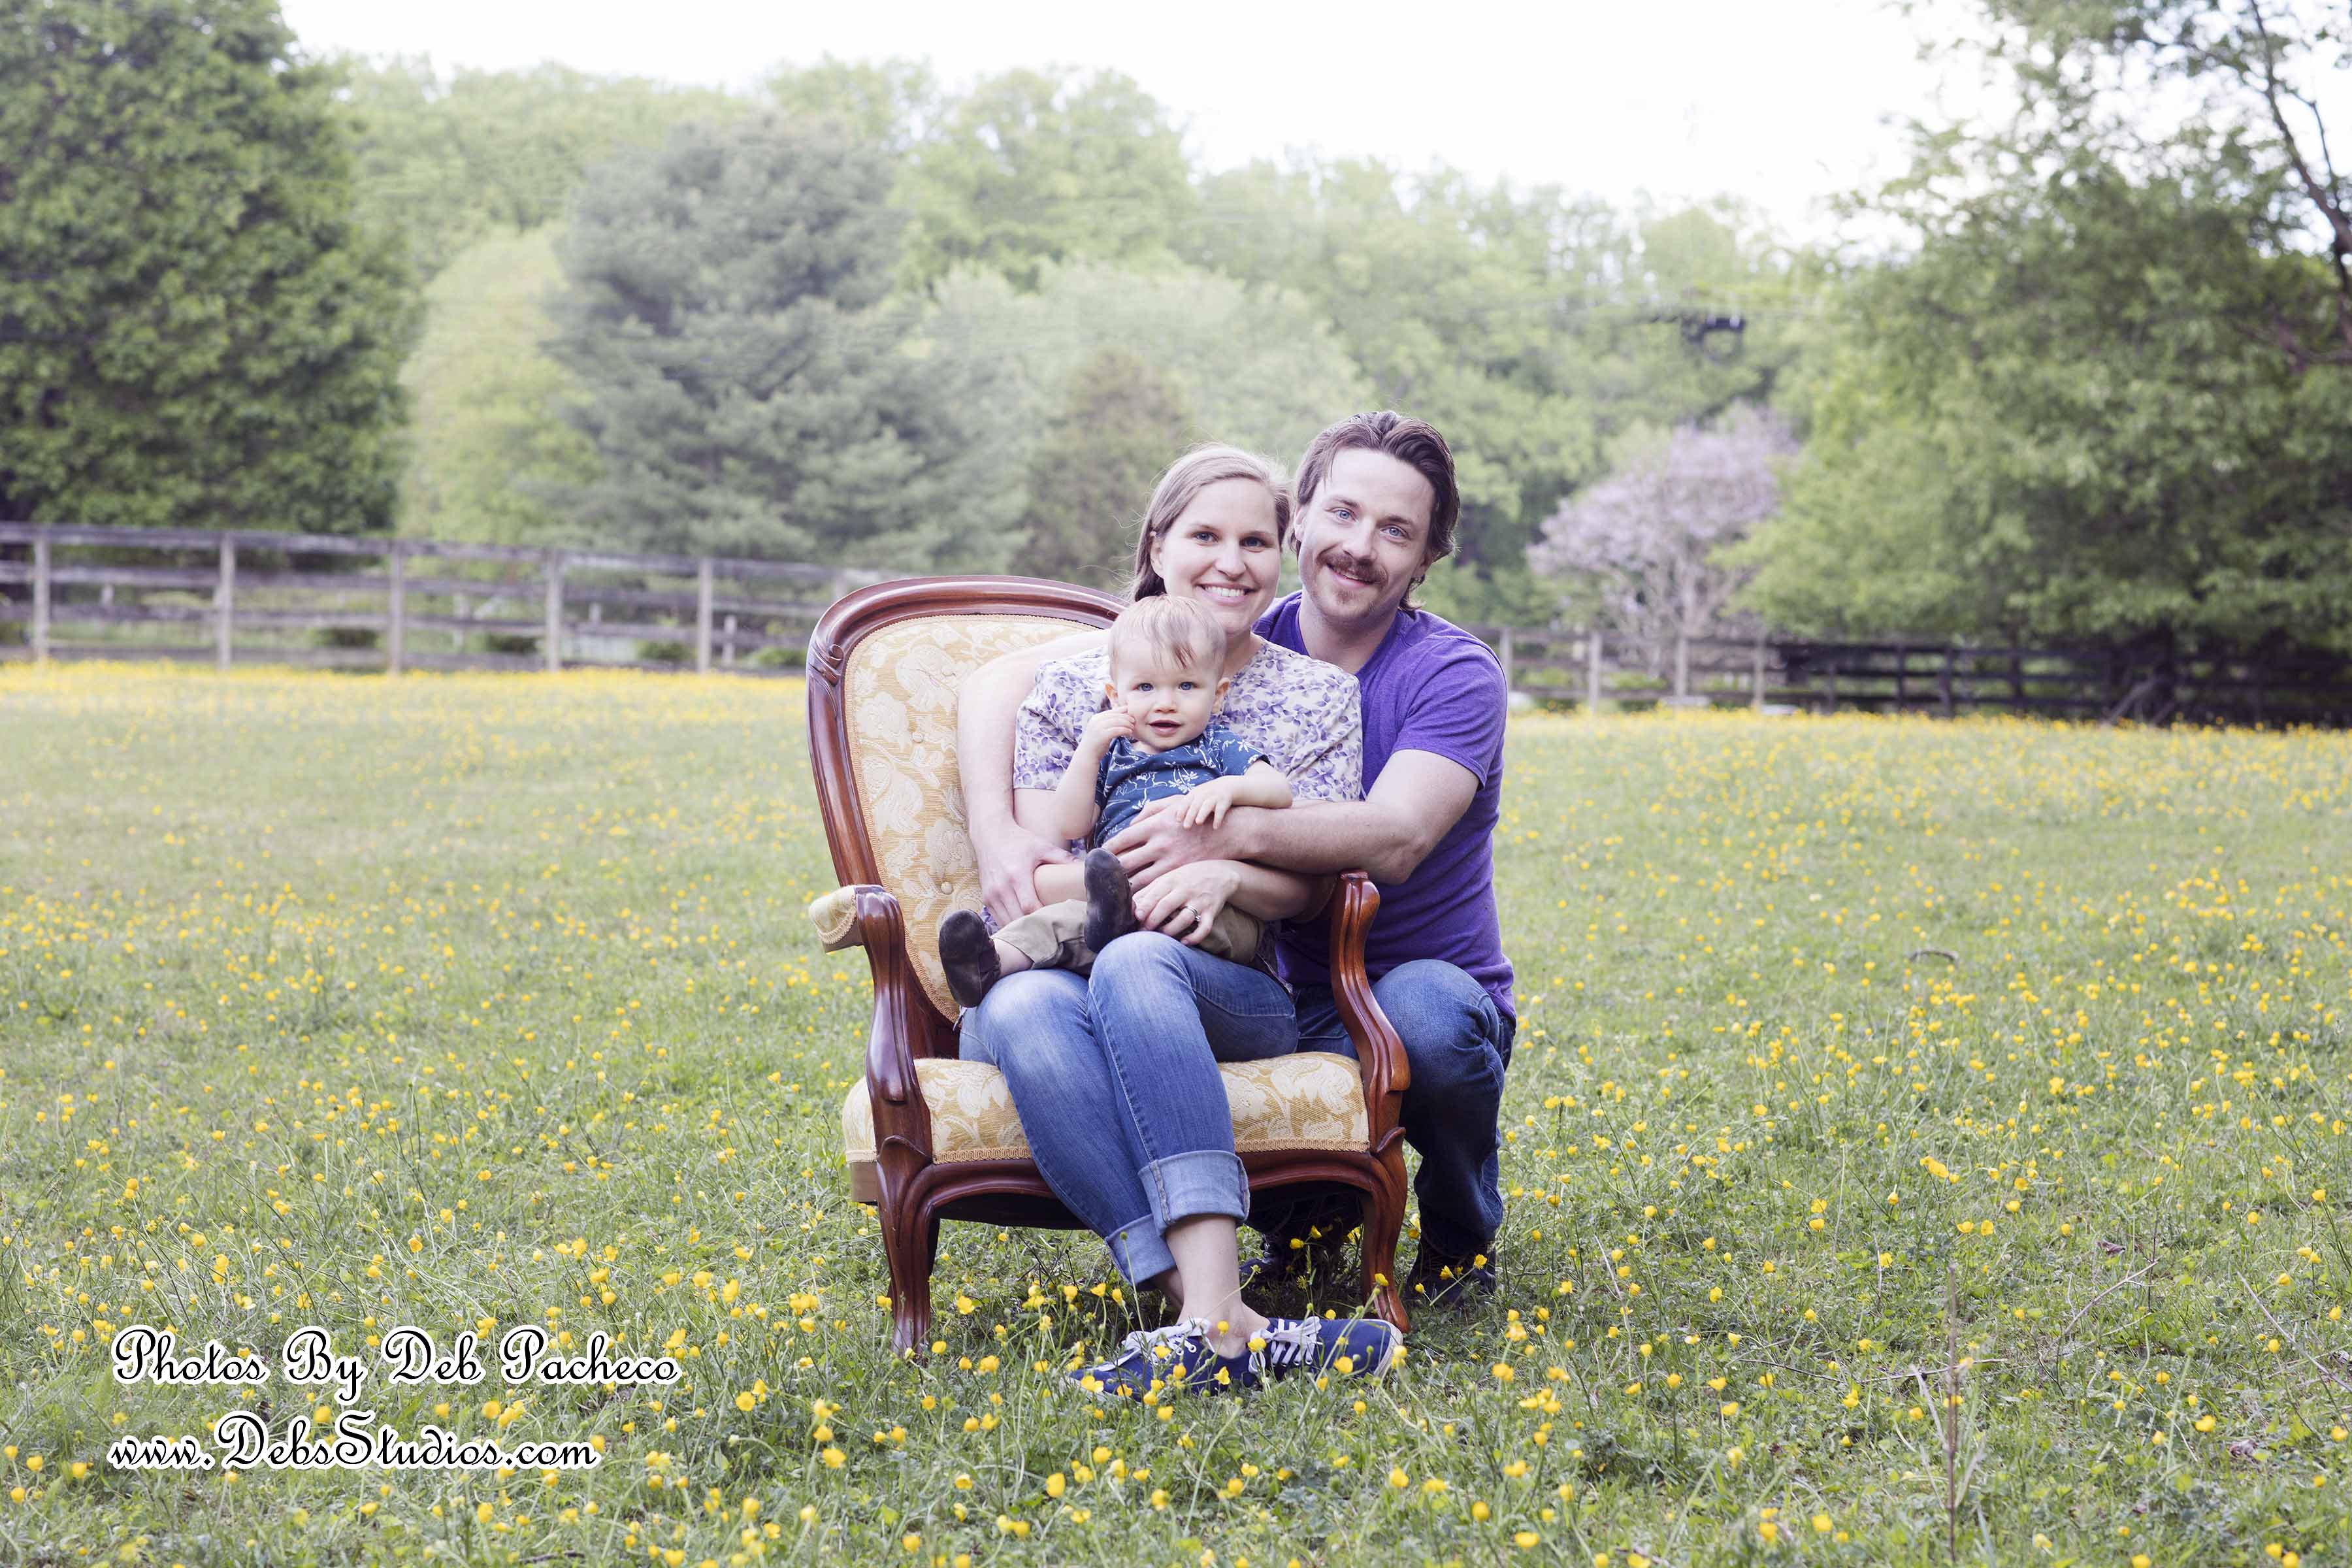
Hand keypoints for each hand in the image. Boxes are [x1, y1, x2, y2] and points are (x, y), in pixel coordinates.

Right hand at [973, 822, 1073, 924]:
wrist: (990, 834)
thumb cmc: (1019, 841)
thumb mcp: (1042, 846)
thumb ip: (1063, 858)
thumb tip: (1084, 867)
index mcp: (1017, 875)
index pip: (1029, 907)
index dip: (1042, 917)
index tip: (1056, 919)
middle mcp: (1001, 887)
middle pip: (1018, 918)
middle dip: (1034, 927)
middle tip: (1050, 930)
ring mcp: (991, 894)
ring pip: (1006, 923)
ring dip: (1021, 929)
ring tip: (1038, 930)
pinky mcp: (986, 898)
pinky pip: (998, 919)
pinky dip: (1010, 924)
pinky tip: (1023, 925)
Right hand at [1080, 708, 1135, 751]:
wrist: (1087, 756)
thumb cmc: (1096, 743)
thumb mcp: (1100, 730)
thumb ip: (1107, 723)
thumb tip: (1121, 716)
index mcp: (1096, 718)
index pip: (1112, 711)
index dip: (1123, 711)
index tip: (1131, 714)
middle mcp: (1096, 721)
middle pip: (1115, 715)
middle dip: (1127, 717)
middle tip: (1134, 721)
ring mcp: (1098, 728)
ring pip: (1117, 722)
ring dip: (1127, 724)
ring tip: (1132, 728)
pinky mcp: (1102, 736)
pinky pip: (1117, 730)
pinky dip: (1125, 730)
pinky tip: (1129, 733)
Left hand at [1105, 795, 1237, 888]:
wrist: (1230, 831)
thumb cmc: (1197, 816)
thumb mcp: (1174, 805)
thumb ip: (1149, 812)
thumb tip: (1129, 826)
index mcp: (1156, 825)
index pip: (1122, 839)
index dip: (1106, 850)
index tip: (1098, 857)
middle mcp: (1161, 844)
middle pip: (1126, 862)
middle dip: (1110, 872)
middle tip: (1099, 878)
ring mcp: (1172, 862)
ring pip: (1140, 880)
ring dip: (1125, 888)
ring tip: (1113, 893)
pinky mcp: (1182, 875)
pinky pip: (1158, 889)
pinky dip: (1145, 895)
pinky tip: (1137, 899)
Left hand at [1131, 860, 1241, 946]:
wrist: (1221, 873)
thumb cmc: (1187, 878)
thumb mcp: (1169, 878)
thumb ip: (1150, 891)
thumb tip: (1131, 907)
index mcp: (1172, 880)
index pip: (1156, 894)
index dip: (1145, 907)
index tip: (1136, 917)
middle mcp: (1185, 890)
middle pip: (1167, 906)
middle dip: (1153, 920)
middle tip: (1143, 932)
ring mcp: (1199, 902)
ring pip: (1184, 919)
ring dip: (1170, 930)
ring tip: (1161, 936)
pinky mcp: (1212, 912)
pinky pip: (1204, 928)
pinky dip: (1194, 937)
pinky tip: (1184, 942)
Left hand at [1177, 778, 1240, 827]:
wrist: (1228, 786)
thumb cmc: (1207, 795)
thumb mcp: (1197, 795)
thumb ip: (1186, 804)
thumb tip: (1173, 816)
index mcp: (1195, 793)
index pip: (1186, 801)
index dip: (1182, 810)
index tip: (1177, 820)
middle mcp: (1204, 794)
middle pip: (1196, 804)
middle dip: (1190, 815)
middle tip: (1186, 826)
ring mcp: (1215, 797)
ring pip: (1207, 805)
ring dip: (1202, 813)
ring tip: (1198, 823)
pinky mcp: (1224, 801)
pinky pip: (1221, 810)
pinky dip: (1218, 818)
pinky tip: (1215, 827)